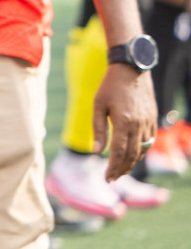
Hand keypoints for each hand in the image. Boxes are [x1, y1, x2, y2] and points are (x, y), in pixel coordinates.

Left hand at [93, 63, 157, 179]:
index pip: (119, 153)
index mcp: (123, 122)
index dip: (113, 168)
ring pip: (142, 150)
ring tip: (121, 170)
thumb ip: (98, 129)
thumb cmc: (109, 87)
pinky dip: (141, 151)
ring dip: (133, 163)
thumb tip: (96, 151)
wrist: (131, 70)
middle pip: (132, 155)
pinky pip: (149, 141)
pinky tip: (133, 155)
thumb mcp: (98, 106)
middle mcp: (138, 125)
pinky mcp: (153, 119)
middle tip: (112, 178)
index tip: (107, 178)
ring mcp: (148, 123)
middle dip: (122, 169)